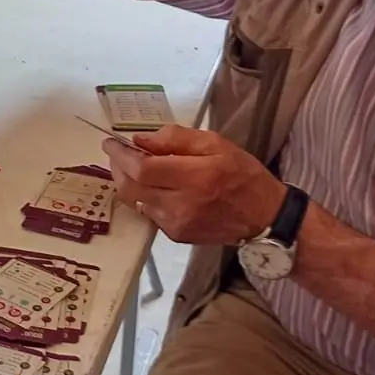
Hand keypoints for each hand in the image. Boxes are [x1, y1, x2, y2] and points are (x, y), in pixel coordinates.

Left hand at [103, 125, 285, 244]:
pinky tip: (153, 187)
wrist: (264, 217)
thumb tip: (141, 140)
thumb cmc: (242, 175)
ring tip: (134, 167)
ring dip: (128, 183)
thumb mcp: (216, 144)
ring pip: (135, 202)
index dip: (121, 156)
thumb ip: (177, 139)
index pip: (142, 169)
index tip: (110, 143)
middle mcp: (181, 204)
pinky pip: (148, 213)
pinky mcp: (176, 236)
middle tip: (117, 154)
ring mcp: (177, 224)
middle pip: (131, 188)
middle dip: (117, 168)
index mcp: (195, 177)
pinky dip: (143, 197)